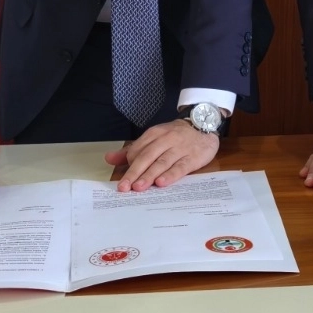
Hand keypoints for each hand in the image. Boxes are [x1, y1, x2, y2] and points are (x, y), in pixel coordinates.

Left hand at [104, 119, 219, 191]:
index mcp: (154, 134)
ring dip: (150, 175)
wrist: (204, 125)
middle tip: (124, 187)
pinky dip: (171, 175)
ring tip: (139, 187)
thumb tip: (109, 158)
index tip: (121, 181)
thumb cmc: (175, 136)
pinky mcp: (193, 157)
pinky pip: (181, 166)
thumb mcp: (154, 138)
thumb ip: (132, 150)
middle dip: (135, 172)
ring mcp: (180, 148)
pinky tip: (162, 183)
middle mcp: (166, 139)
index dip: (129, 165)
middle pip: (147, 156)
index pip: (138, 149)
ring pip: (162, 162)